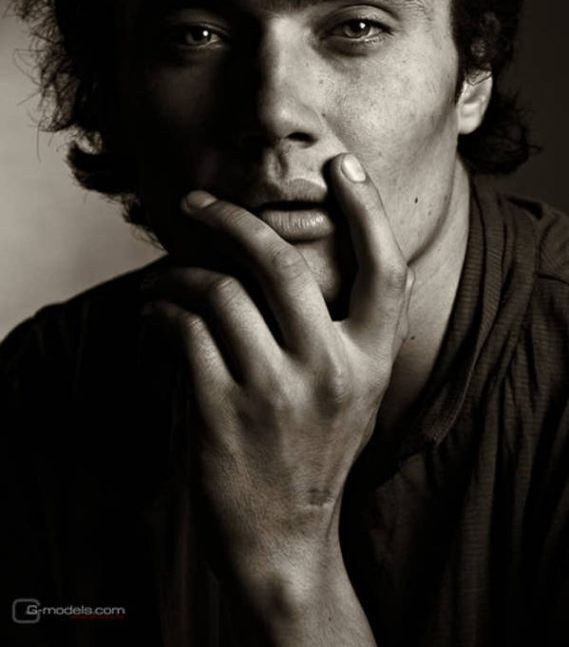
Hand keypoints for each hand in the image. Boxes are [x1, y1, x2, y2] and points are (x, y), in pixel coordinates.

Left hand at [144, 153, 412, 595]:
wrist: (284, 535)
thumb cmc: (316, 448)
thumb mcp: (358, 390)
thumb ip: (350, 329)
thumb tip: (311, 249)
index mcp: (372, 361)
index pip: (385, 269)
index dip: (368, 209)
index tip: (341, 164)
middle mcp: (330, 370)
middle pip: (280, 262)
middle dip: (231, 218)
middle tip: (195, 204)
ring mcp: (275, 391)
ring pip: (218, 291)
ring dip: (178, 274)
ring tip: (162, 280)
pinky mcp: (222, 410)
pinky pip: (183, 331)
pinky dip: (160, 313)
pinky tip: (154, 317)